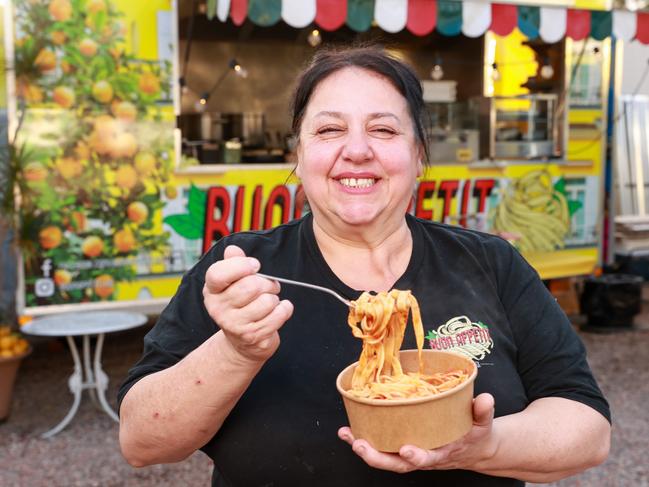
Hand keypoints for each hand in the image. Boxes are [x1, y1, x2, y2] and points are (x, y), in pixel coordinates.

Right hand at [203, 245, 293, 362]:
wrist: (242, 342)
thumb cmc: (241, 304)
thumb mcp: (233, 282)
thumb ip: (234, 263)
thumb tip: (232, 249)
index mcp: (212, 291)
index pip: (218, 274)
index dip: (240, 266)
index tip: (255, 265)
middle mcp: (218, 309)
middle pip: (251, 286)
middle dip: (267, 283)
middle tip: (268, 287)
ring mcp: (234, 325)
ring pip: (267, 301)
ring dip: (275, 298)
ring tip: (270, 302)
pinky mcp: (252, 336)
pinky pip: (278, 315)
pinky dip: (284, 309)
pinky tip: (278, 310)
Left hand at [338, 393, 496, 472]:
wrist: (472, 448)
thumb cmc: (475, 434)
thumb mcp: (483, 424)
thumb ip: (482, 412)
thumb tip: (484, 399)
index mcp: (442, 453)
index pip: (427, 459)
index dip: (416, 456)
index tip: (407, 450)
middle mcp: (422, 456)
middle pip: (397, 464)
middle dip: (377, 457)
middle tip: (360, 445)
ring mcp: (409, 452)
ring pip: (384, 457)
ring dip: (364, 448)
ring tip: (347, 435)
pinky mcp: (400, 445)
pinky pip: (379, 445)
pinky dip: (362, 439)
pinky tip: (347, 431)